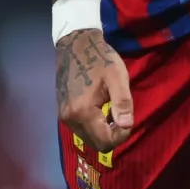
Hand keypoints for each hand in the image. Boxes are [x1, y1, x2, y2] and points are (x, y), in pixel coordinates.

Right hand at [56, 28, 133, 151]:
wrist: (76, 44)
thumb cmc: (100, 59)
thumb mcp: (117, 77)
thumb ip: (122, 102)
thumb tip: (126, 125)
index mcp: (82, 111)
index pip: (104, 142)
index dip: (121, 136)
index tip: (127, 118)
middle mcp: (69, 118)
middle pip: (95, 144)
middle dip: (112, 135)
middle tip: (120, 114)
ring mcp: (63, 116)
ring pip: (88, 138)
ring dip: (102, 131)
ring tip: (110, 110)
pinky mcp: (62, 111)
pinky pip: (81, 129)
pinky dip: (93, 125)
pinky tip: (99, 108)